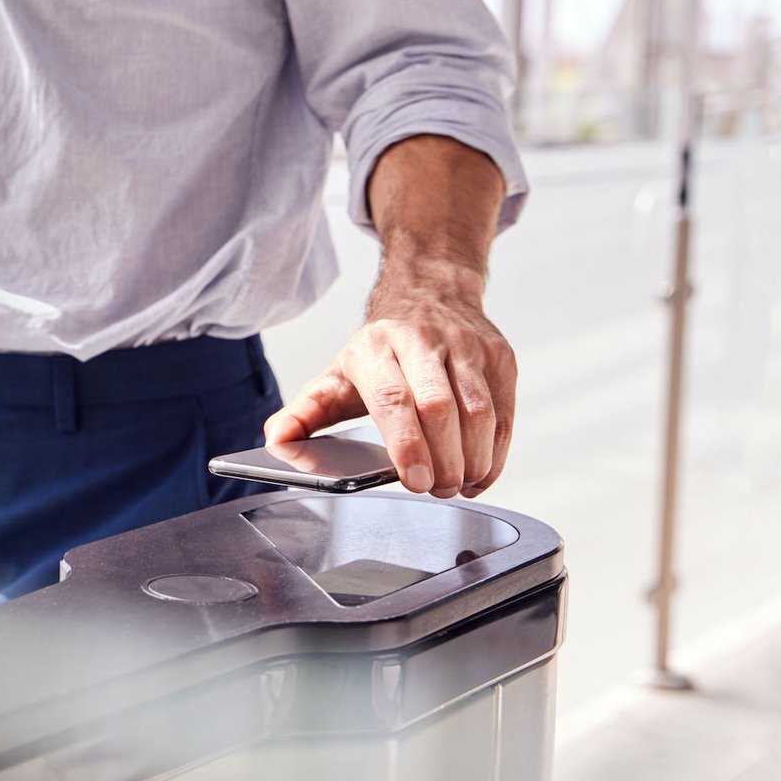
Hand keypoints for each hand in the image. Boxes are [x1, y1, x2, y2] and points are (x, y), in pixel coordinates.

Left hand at [265, 280, 515, 498]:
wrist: (430, 292)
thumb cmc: (380, 350)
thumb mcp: (336, 376)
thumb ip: (304, 413)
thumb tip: (276, 441)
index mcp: (375, 347)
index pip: (393, 399)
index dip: (407, 445)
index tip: (416, 482)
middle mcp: (423, 340)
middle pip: (440, 409)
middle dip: (442, 461)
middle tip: (435, 489)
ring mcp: (467, 346)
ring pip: (479, 413)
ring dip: (472, 461)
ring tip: (456, 483)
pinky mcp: (499, 357)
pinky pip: (504, 414)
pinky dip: (495, 453)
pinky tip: (479, 472)